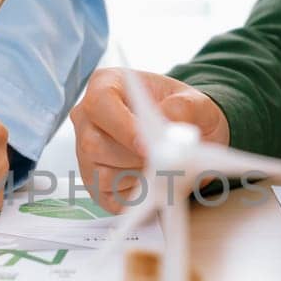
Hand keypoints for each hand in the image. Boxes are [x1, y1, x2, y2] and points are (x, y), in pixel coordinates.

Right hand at [71, 68, 230, 213]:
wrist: (184, 135)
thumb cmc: (182, 112)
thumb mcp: (194, 102)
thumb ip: (184, 108)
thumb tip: (169, 126)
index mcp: (106, 86)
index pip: (100, 104)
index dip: (123, 128)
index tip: (148, 147)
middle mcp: (87, 118)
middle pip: (94, 145)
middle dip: (134, 159)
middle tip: (166, 162)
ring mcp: (85, 152)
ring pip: (101, 174)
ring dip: (138, 178)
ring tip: (163, 168)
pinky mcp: (93, 181)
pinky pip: (107, 195)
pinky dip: (135, 194)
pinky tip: (152, 181)